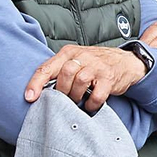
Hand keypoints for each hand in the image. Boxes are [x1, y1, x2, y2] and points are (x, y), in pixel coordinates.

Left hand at [24, 45, 146, 112]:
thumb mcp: (76, 59)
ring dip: (76, 96)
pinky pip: (96, 95)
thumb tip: (40, 90)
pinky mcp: (109, 79)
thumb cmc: (95, 64)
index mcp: (69, 52)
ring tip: (78, 99)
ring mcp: (97, 67)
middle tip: (66, 97)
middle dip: (62, 90)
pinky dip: (91, 104)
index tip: (30, 97)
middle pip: (64, 74)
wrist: (126, 62)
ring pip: (79, 83)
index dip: (36, 83)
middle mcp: (83, 57)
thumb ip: (60, 70)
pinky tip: (90, 104)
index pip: (47, 67)